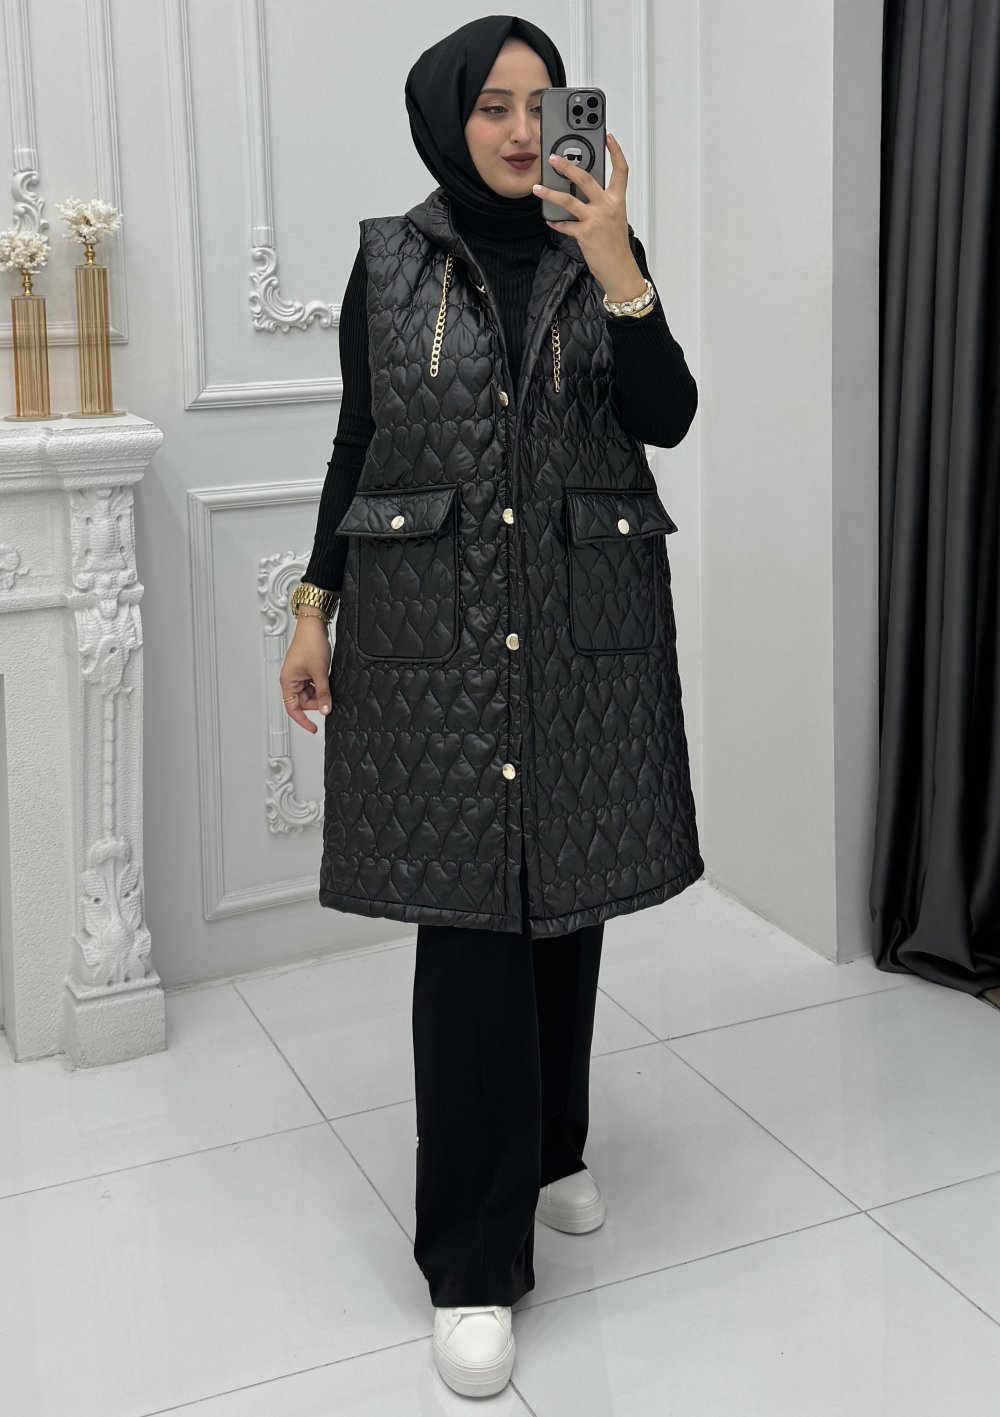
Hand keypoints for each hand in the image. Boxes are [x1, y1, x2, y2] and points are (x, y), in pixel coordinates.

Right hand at [280, 617, 332, 733]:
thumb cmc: (310, 643)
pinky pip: (312, 684)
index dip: (303, 720)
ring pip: (309, 693)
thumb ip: (323, 693)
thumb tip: (326, 709)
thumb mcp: (320, 672)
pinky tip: (327, 680)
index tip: (313, 728)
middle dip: (317, 702)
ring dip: (320, 693)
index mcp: (288, 681)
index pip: (293, 709)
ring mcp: (298, 675)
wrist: (313, 625)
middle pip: (303, 701)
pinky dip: (320, 685)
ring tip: (328, 683)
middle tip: (329, 700)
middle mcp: (291, 679)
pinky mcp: (305, 670)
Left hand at [532, 132, 635, 292]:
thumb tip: (584, 194)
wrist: (619, 269)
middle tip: (554, 158)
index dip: (615, 151)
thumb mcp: (615, 219)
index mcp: (617, 200)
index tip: (608, 138)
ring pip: (568, 199)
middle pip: (586, 178)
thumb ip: (603, 203)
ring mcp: (595, 219)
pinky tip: (550, 219)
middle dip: (568, 166)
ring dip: (550, 192)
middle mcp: (607, 206)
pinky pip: (565, 225)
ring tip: (537, 187)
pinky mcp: (584, 234)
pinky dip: (556, 222)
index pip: (620, 170)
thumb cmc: (616, 246)